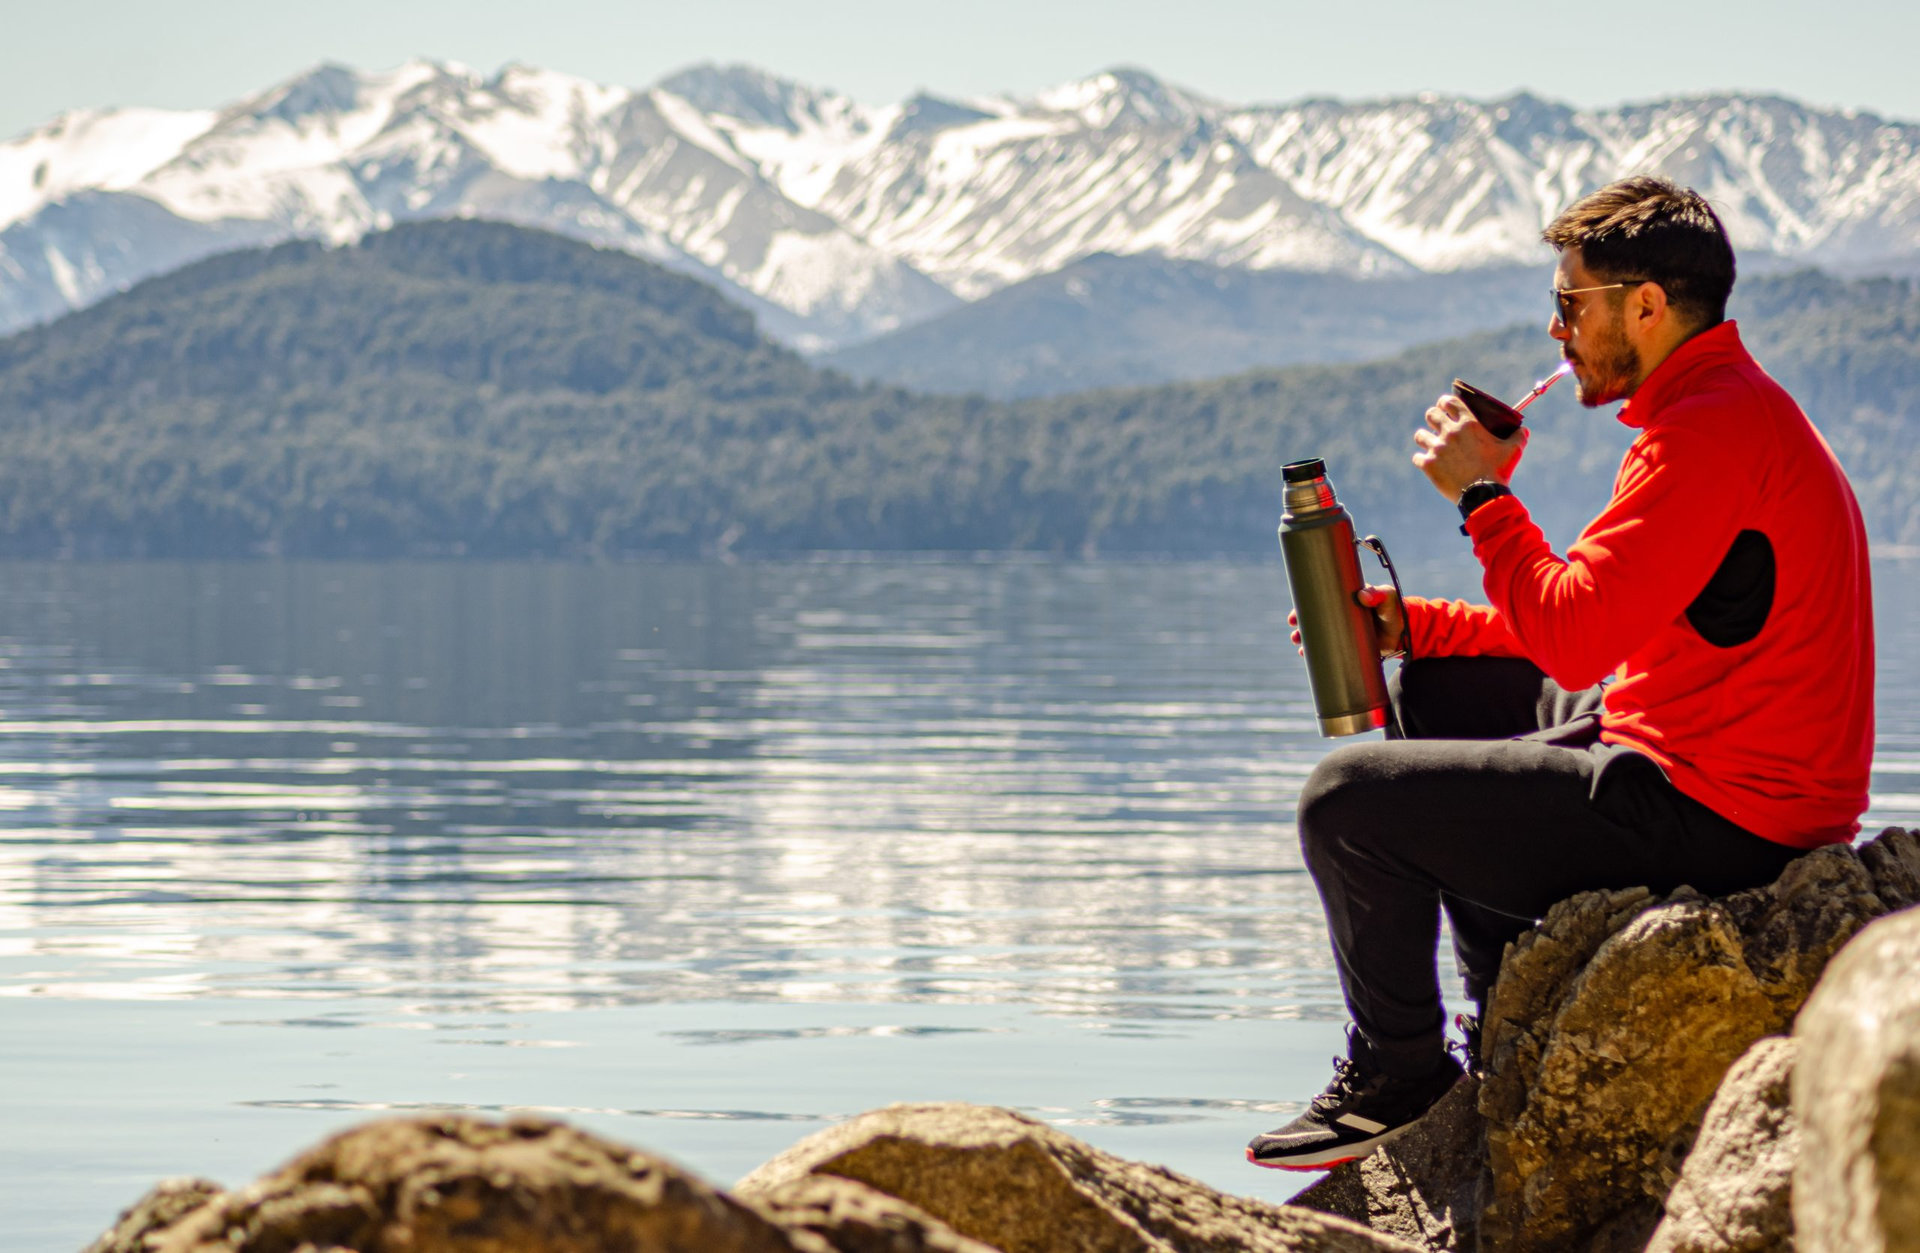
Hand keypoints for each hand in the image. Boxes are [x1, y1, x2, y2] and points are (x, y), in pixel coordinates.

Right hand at [1288, 584, 1405, 657]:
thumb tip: (1363, 595)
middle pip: (1314, 620)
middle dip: (1300, 628)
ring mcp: (1342, 631)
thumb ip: (1380, 595)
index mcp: (1344, 599)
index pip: (1318, 601)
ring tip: (1300, 648)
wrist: (1404, 634)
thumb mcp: (1388, 600)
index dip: (1303, 608)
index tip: (1293, 617)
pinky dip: (1317, 653)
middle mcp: (1339, 614)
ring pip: (1318, 635)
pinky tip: (1307, 657)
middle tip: (1295, 636)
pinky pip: (1328, 649)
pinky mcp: (1347, 646)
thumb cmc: (1395, 612)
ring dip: (1305, 641)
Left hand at [1412, 395, 1528, 500]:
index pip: (1449, 401)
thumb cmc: (1498, 471)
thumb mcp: (1513, 451)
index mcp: (1468, 424)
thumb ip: (1519, 437)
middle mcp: (1450, 432)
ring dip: (1425, 439)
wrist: (1483, 495)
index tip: (1446, 407)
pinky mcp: (1429, 465)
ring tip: (1430, 444)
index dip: (1445, 402)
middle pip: (1431, 414)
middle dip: (1433, 418)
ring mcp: (1437, 448)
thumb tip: (1524, 431)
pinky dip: (1422, 460)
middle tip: (1437, 425)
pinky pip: (1417, 457)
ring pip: (1420, 436)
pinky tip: (1427, 463)